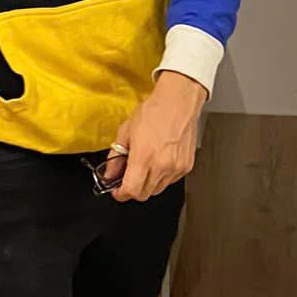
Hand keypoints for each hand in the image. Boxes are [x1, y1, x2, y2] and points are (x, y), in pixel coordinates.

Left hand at [112, 72, 206, 201]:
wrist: (178, 101)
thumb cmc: (154, 111)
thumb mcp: (126, 131)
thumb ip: (116, 156)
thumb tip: (110, 172)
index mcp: (144, 157)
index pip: (130, 191)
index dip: (121, 194)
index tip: (118, 191)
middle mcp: (162, 166)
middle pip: (144, 194)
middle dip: (133, 189)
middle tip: (129, 178)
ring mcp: (176, 168)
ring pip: (158, 190)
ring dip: (148, 184)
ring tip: (145, 167)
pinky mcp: (186, 166)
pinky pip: (171, 181)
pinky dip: (162, 177)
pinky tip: (159, 162)